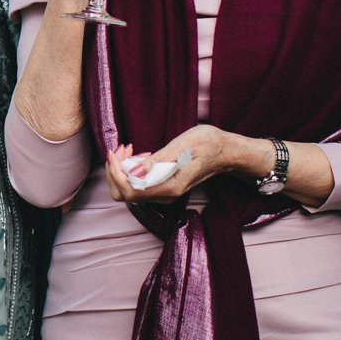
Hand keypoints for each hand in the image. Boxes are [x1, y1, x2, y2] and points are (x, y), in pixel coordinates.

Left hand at [102, 125, 239, 202]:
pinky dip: (131, 170)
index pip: (130, 191)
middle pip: (124, 194)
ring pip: (129, 190)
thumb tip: (134, 173)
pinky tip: (140, 155)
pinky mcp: (163, 187)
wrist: (225, 151)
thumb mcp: (182, 145)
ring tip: (130, 149)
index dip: (116, 172)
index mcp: (170, 187)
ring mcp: (164, 193)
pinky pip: (138, 185)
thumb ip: (158, 161)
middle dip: (116, 171)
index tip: (115, 152)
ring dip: (122, 169)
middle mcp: (165, 195)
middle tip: (122, 148)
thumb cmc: (207, 143)